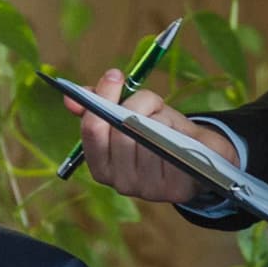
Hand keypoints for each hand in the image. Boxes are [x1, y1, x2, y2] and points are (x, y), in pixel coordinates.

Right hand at [74, 72, 232, 206]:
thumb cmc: (158, 133)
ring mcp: (147, 189)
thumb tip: (70, 99)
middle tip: (147, 97)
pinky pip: (171, 149)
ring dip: (159, 119)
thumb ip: (101, 105)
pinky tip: (179, 136)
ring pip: (148, 139)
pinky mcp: (174, 190)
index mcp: (101, 166)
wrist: (197, 156)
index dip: (103, 99)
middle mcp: (120, 183)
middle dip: (136, 106)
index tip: (115, 76)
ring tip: (165, 119)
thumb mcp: (129, 116)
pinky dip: (176, 133)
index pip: (92, 132)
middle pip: (121, 135)